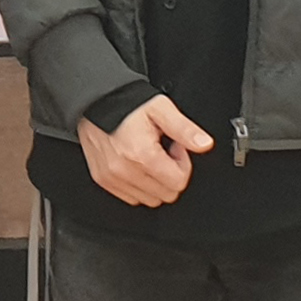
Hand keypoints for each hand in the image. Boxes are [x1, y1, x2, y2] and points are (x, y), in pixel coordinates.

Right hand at [76, 93, 216, 205]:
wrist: (96, 101)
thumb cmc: (127, 104)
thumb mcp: (161, 109)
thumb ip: (185, 129)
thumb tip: (204, 144)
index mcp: (141, 155)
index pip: (178, 182)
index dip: (183, 164)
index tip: (175, 147)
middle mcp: (124, 170)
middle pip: (166, 194)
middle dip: (170, 174)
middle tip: (163, 152)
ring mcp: (111, 177)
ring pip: (150, 199)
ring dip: (155, 181)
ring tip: (148, 156)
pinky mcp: (103, 180)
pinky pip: (131, 197)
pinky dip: (138, 185)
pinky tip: (136, 164)